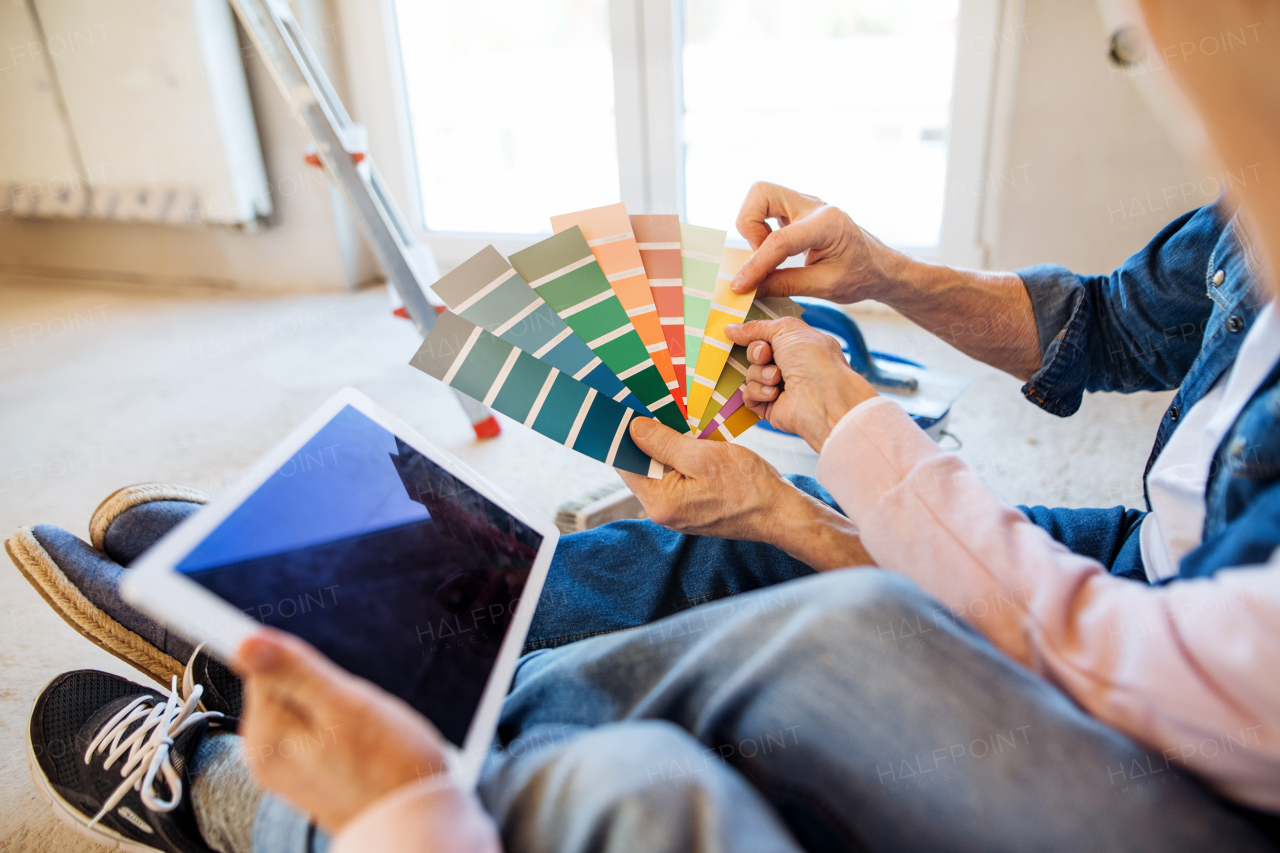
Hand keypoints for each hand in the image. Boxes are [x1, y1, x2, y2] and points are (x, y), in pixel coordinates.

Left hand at [232, 629, 453, 833]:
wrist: (416, 824)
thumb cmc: (389, 767)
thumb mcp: (344, 705)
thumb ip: (293, 671)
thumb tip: (244, 642)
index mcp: (265, 735)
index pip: (264, 666)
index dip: (305, 664)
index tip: (332, 683)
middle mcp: (265, 754)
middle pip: (287, 686)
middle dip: (325, 687)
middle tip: (357, 713)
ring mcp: (285, 766)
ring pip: (307, 706)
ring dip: (337, 707)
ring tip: (363, 733)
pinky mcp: (306, 773)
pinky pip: (318, 728)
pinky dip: (341, 727)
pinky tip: (362, 746)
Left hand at [619, 417, 794, 541]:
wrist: (780, 513)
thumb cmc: (747, 486)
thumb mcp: (702, 456)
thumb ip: (664, 443)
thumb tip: (634, 428)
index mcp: (660, 502)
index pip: (626, 464)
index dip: (625, 436)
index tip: (629, 410)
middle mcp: (663, 512)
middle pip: (643, 467)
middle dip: (649, 439)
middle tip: (656, 407)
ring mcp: (678, 512)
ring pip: (661, 471)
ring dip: (668, 447)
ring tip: (677, 421)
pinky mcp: (692, 507)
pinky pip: (677, 478)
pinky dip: (681, 459)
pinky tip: (692, 442)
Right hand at [725, 317, 876, 451]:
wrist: (821, 397)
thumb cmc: (813, 359)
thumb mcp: (785, 329)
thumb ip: (756, 327)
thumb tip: (730, 329)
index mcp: (798, 346)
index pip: (766, 337)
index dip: (756, 335)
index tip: (749, 334)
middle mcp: (790, 366)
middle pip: (755, 354)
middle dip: (757, 353)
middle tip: (768, 356)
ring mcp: (780, 387)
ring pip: (750, 375)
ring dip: (761, 374)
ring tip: (778, 378)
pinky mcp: (770, 407)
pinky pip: (748, 395)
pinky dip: (759, 392)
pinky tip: (774, 394)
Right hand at [730, 182, 910, 302]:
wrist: (879, 266)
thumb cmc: (860, 275)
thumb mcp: (825, 287)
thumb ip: (785, 285)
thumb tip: (750, 289)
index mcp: (827, 223)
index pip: (779, 240)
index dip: (755, 264)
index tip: (740, 285)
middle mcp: (814, 205)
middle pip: (760, 193)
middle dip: (748, 225)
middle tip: (759, 254)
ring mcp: (805, 203)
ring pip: (760, 195)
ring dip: (753, 224)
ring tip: (767, 254)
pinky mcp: (798, 209)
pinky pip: (767, 207)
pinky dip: (760, 227)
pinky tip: (773, 251)